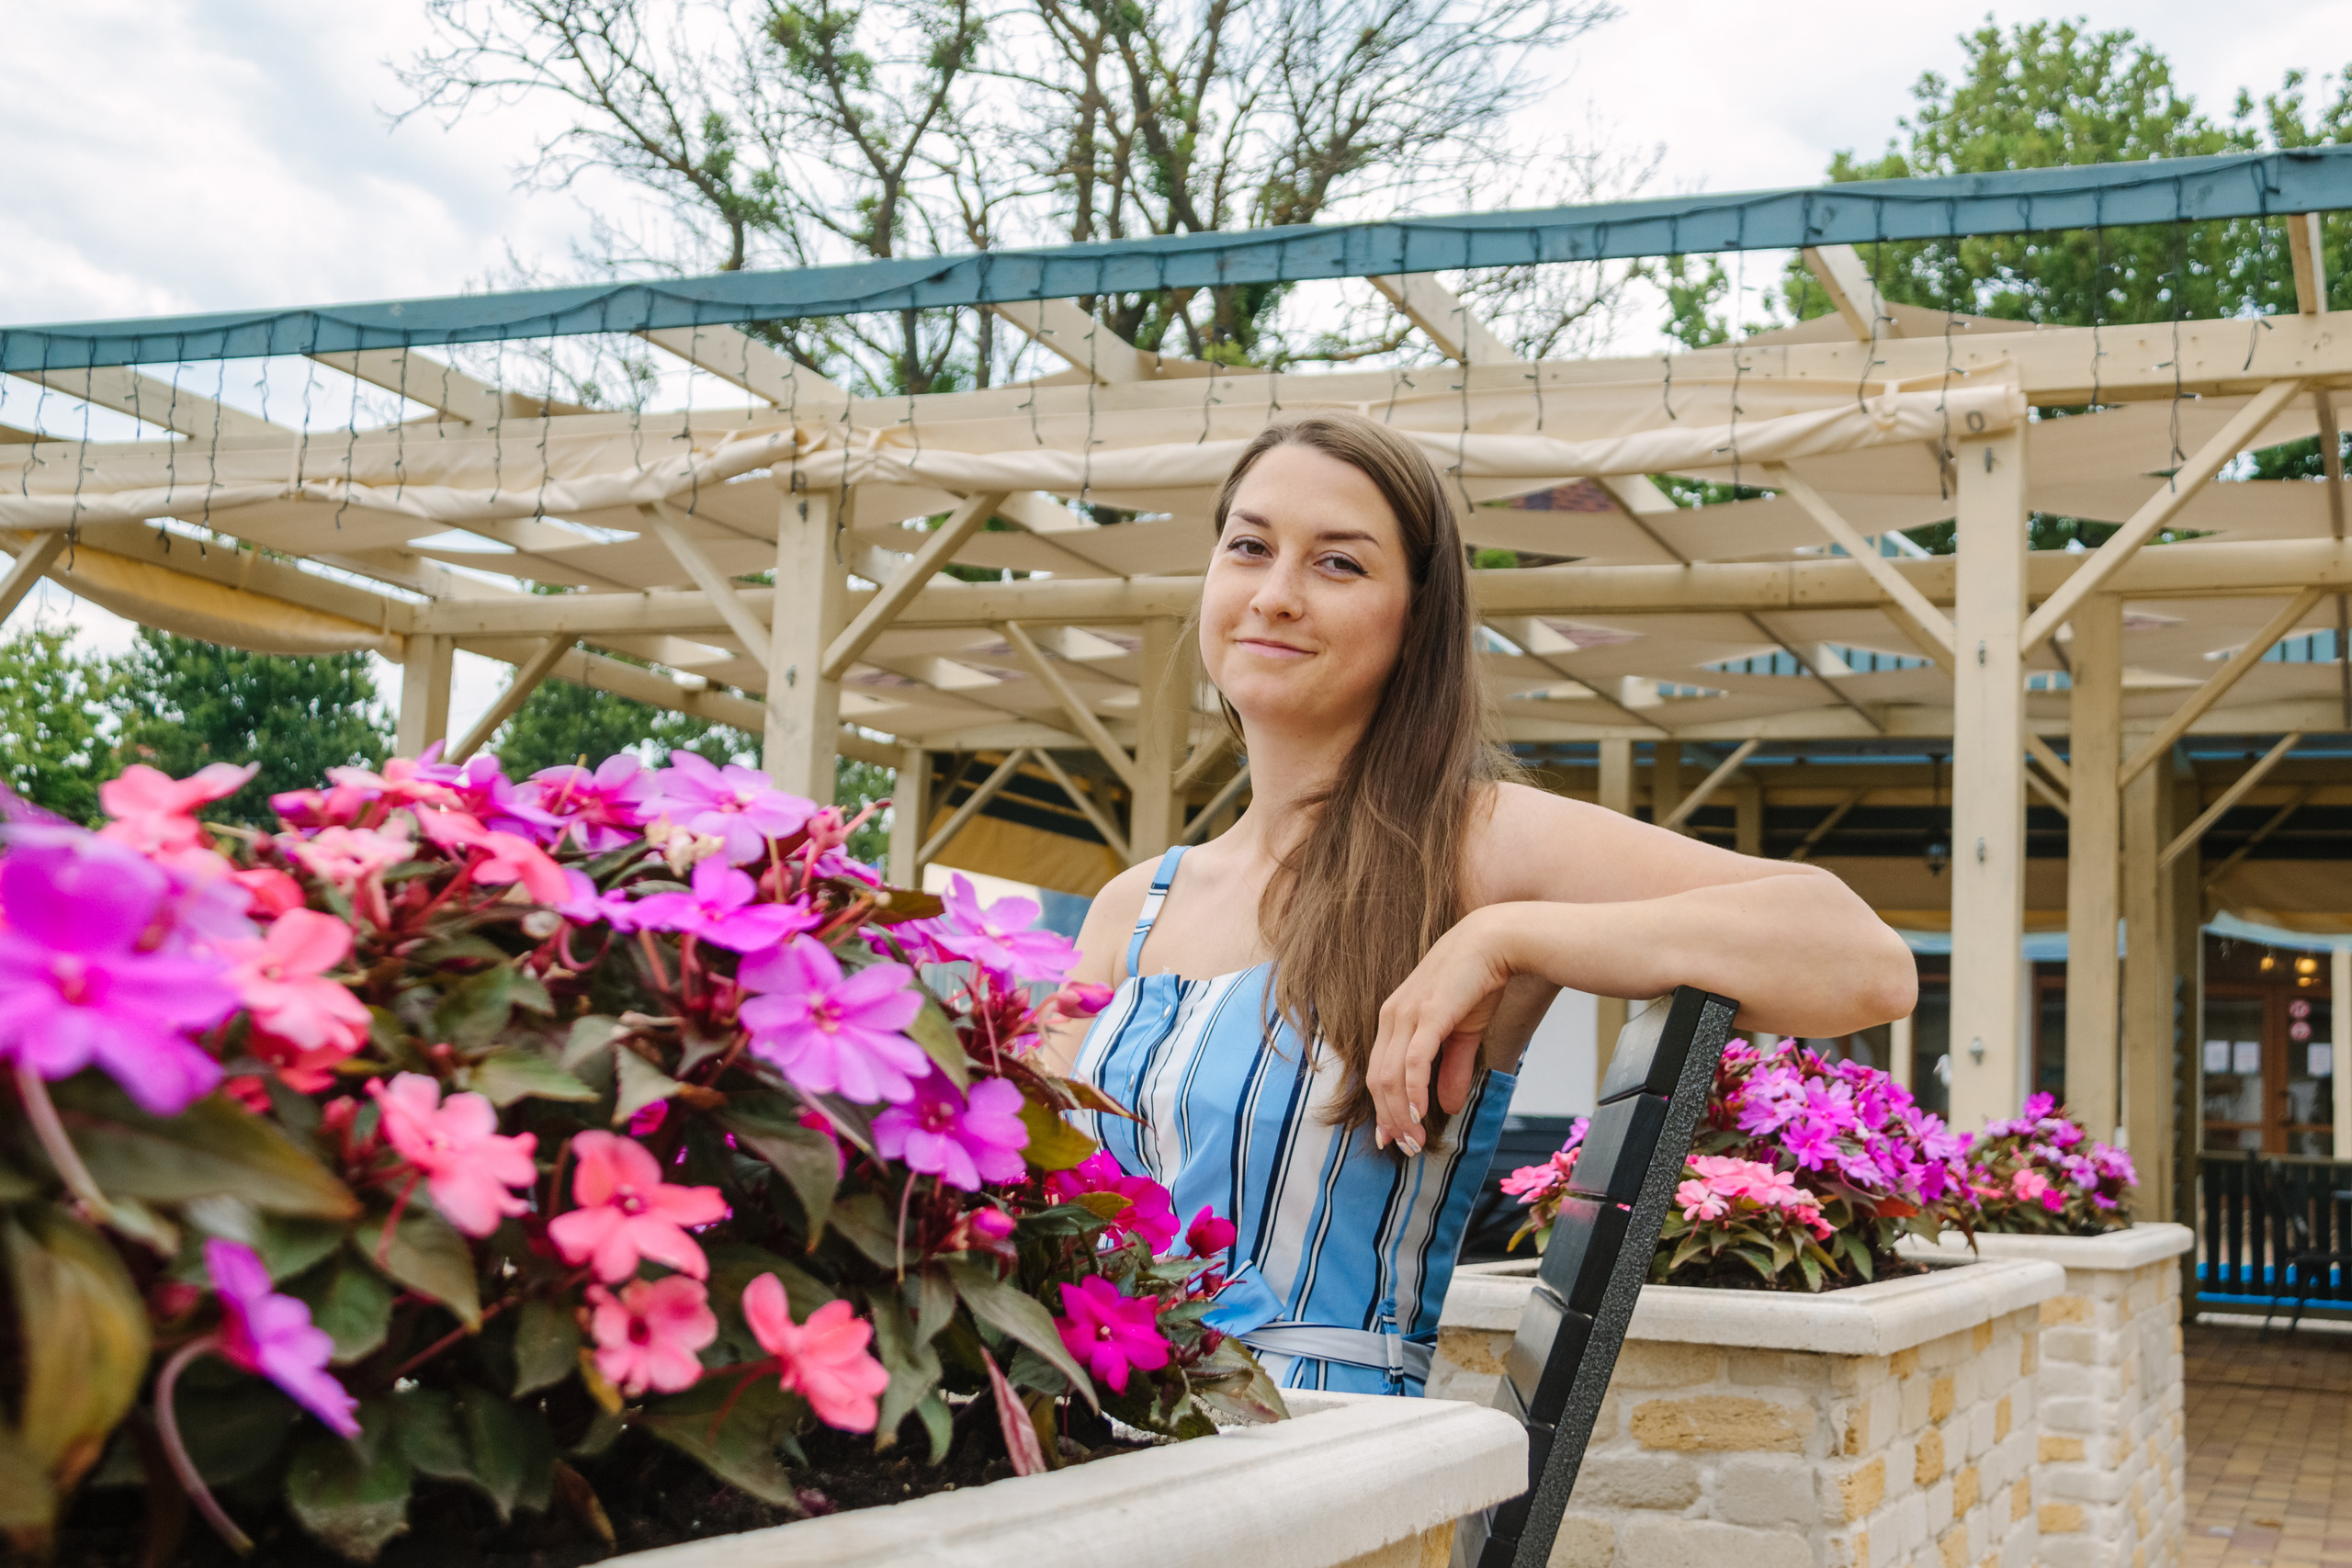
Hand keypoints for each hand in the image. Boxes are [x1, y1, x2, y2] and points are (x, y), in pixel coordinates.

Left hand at [1366, 907, 1515, 1154]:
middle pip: (1377, 1079)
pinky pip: (1412, 1061)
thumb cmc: (1477, 981)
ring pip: (1390, 1076)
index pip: (1377, 1071)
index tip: (1391, 1137)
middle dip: (1390, 1119)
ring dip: (1401, 1114)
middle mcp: (1392, 1016)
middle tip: (1405, 1148)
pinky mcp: (1427, 1015)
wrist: (1496, 942)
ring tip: (1414, 1140)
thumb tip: (1447, 1107)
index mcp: (1394, 1018)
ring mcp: (1406, 1014)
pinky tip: (1420, 1114)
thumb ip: (1452, 1069)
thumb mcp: (1462, 1033)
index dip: (1382, 1108)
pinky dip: (1413, 1091)